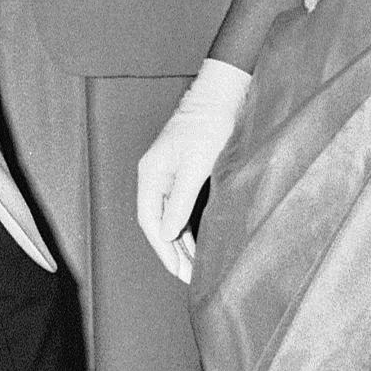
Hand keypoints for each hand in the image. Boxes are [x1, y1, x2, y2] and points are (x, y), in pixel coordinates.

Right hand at [133, 57, 253, 282]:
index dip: (163, 248)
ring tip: (193, 267)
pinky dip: (187, 228)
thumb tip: (168, 232)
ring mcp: (167, 175)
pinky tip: (196, 243)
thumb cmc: (210, 124)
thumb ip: (180, 200)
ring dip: (180, 243)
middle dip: (172, 252)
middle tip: (189, 277)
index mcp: (151, 174)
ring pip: (168, 217)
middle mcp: (154, 176)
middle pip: (157, 222)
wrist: (221, 94)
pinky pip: (179, 208)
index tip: (178, 270)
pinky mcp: (182, 173)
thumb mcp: (197, 164)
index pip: (149, 220)